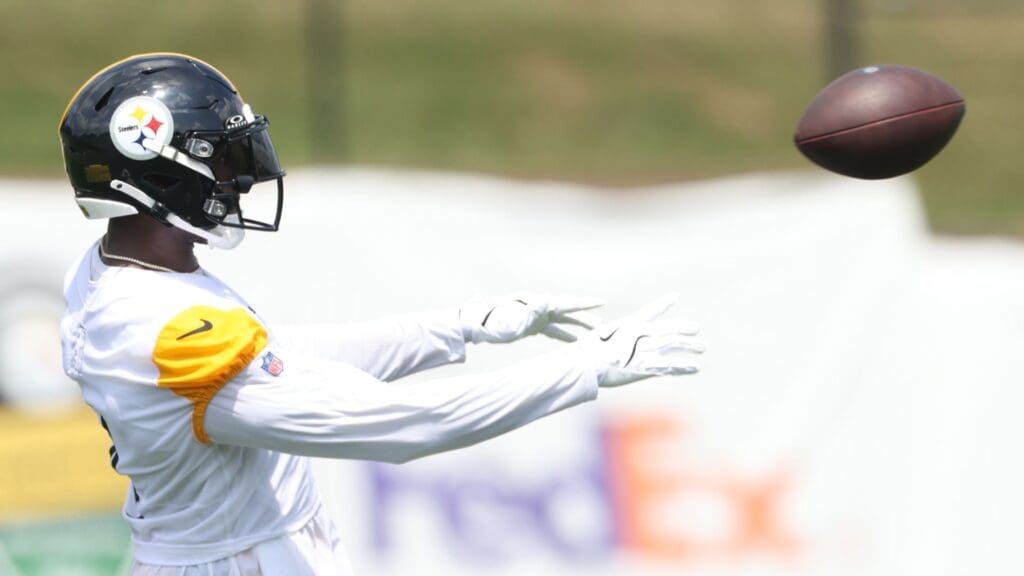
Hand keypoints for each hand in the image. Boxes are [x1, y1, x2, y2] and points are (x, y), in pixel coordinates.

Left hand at [460, 294, 603, 343]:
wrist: (474, 323)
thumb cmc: (492, 322)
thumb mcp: (512, 319)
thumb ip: (531, 311)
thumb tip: (547, 299)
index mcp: (537, 304)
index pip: (566, 303)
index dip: (585, 304)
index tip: (602, 302)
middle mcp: (538, 308)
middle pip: (567, 312)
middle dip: (585, 319)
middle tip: (603, 327)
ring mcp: (535, 316)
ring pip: (562, 322)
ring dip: (577, 329)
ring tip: (593, 338)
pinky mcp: (530, 326)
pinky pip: (552, 331)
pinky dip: (564, 336)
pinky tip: (573, 344)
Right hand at [581, 293, 704, 386]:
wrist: (588, 362)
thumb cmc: (587, 352)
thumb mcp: (597, 340)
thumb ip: (608, 340)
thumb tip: (602, 341)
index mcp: (629, 325)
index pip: (651, 310)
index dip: (664, 303)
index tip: (675, 296)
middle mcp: (641, 334)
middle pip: (669, 329)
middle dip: (685, 329)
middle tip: (697, 331)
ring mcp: (645, 349)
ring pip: (674, 344)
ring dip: (690, 346)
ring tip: (702, 347)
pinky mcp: (647, 366)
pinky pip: (671, 366)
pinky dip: (684, 367)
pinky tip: (696, 368)